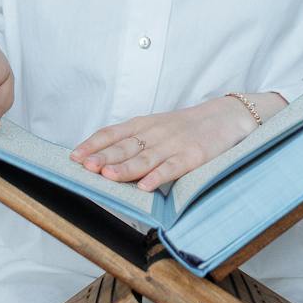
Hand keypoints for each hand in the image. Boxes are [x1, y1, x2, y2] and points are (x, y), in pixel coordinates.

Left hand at [69, 93, 279, 194]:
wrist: (228, 116)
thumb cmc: (188, 127)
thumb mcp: (158, 128)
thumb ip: (135, 141)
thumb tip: (104, 162)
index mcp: (145, 125)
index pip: (113, 133)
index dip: (94, 144)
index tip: (75, 155)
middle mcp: (156, 132)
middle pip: (125, 146)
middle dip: (103, 157)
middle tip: (84, 167)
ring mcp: (175, 144)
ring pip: (146, 157)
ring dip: (126, 168)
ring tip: (108, 177)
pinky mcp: (194, 156)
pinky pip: (174, 167)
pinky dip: (159, 176)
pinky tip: (146, 186)